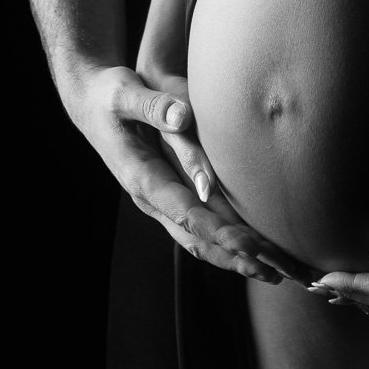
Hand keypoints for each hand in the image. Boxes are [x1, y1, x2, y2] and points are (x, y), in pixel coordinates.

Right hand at [67, 65, 308, 282]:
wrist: (90, 101)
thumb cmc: (109, 95)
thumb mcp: (125, 94)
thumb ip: (155, 106)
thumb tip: (183, 117)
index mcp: (141, 178)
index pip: (187, 214)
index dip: (221, 233)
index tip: (252, 249)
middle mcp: (151, 197)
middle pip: (198, 239)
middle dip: (237, 258)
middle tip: (278, 274)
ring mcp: (160, 199)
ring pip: (201, 239)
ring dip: (237, 257)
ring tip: (276, 273)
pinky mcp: (169, 192)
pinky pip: (200, 224)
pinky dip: (227, 240)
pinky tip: (254, 247)